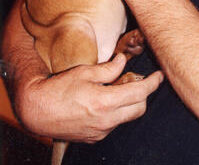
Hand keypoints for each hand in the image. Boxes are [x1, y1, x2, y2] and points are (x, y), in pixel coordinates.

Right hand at [17, 53, 162, 142]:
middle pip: (139, 109)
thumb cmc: (59, 89)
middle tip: (141, 81)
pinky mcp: (94, 138)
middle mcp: (106, 120)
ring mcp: (100, 132)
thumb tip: (123, 61)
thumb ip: (108, 68)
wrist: (37, 111)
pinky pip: (114, 124)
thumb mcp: (85, 72)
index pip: (140, 92)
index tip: (160, 75)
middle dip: (145, 95)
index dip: (153, 83)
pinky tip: (105, 102)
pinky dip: (116, 112)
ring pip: (127, 117)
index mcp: (105, 102)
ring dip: (129, 103)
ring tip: (117, 89)